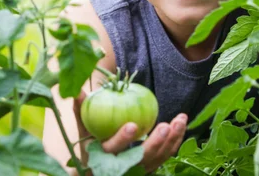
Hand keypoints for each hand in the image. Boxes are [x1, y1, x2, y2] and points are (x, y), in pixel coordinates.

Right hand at [73, 90, 187, 172]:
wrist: (97, 172)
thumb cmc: (90, 145)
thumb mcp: (82, 131)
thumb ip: (80, 110)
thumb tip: (77, 90)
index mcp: (103, 158)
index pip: (113, 150)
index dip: (122, 139)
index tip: (133, 125)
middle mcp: (122, 168)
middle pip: (142, 158)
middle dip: (155, 143)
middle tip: (166, 125)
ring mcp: (138, 170)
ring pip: (158, 158)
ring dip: (172, 140)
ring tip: (180, 119)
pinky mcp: (150, 167)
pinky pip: (165, 156)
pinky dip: (175, 142)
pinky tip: (181, 125)